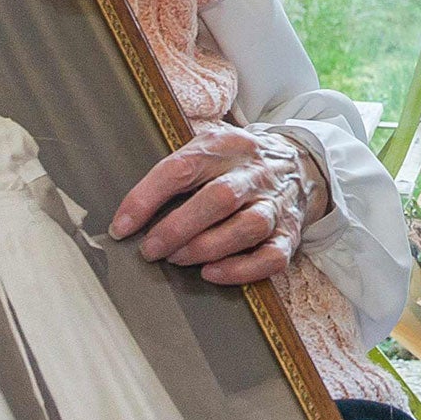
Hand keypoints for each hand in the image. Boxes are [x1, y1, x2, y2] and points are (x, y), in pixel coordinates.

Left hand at [108, 123, 328, 283]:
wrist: (299, 165)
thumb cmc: (236, 164)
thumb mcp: (208, 148)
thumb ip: (176, 170)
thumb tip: (129, 214)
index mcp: (226, 146)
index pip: (182, 168)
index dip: (147, 198)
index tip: (121, 226)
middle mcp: (254, 173)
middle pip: (220, 198)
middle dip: (178, 228)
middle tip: (150, 250)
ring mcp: (275, 204)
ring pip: (248, 227)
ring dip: (206, 247)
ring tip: (177, 259)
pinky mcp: (289, 234)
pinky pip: (270, 257)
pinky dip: (240, 270)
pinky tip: (212, 273)